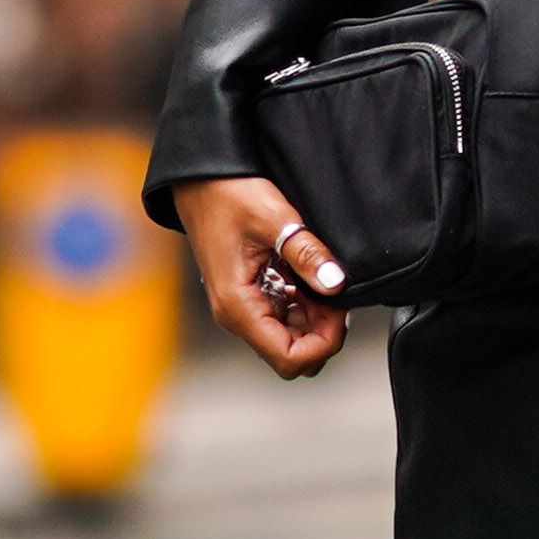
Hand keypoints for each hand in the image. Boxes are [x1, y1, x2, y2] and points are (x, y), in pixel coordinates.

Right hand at [174, 176, 351, 379]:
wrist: (198, 180)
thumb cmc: (226, 194)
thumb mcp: (274, 219)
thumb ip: (306, 253)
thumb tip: (335, 283)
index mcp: (238, 307)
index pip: (289, 359)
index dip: (323, 343)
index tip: (340, 311)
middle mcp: (236, 315)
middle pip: (290, 356)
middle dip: (322, 333)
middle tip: (337, 296)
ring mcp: (242, 307)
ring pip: (288, 338)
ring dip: (314, 319)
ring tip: (324, 281)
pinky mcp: (248, 296)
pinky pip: (281, 317)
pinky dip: (302, 306)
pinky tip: (310, 278)